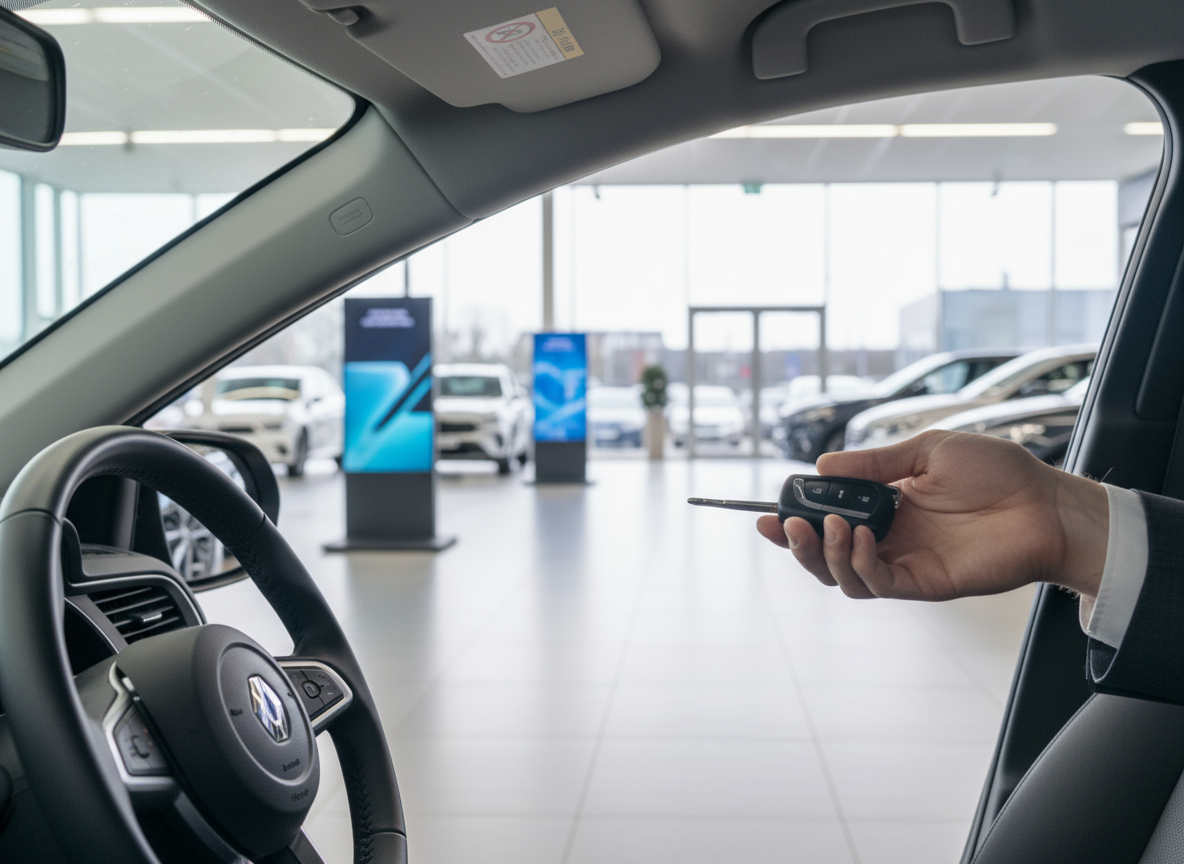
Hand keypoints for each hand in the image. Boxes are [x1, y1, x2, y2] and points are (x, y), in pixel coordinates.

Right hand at [756, 430, 1108, 600]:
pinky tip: (863, 539)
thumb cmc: (997, 472)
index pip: (830, 519)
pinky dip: (861, 565)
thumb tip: (822, 465)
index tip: (768, 512)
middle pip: (827, 555)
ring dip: (827, 555)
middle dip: (798, 545)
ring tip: (831, 526)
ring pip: (845, 577)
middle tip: (784, 525)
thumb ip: (874, 462)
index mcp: (887, 506)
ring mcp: (906, 563)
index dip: (796, 520)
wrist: (1045, 502)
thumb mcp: (927, 451)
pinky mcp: (926, 583)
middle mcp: (891, 538)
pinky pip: (879, 584)